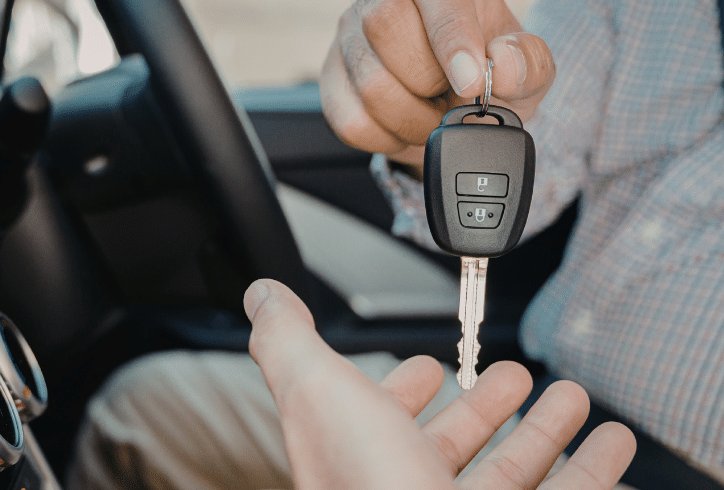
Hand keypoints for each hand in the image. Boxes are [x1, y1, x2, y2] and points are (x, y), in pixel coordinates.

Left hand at [244, 279, 634, 488]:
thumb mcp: (317, 391)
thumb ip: (289, 342)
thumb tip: (264, 297)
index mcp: (358, 458)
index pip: (375, 420)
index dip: (400, 389)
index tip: (425, 367)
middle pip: (449, 446)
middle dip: (482, 406)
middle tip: (513, 376)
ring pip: (510, 472)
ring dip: (543, 430)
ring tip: (569, 395)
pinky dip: (591, 469)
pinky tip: (610, 443)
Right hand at [320, 0, 554, 166]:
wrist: (451, 104)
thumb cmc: (485, 75)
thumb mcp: (525, 71)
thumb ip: (527, 64)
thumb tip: (504, 63)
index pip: (437, 0)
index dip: (452, 41)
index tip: (470, 82)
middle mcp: (384, 1)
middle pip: (386, 28)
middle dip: (428, 81)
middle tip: (451, 98)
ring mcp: (351, 39)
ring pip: (369, 83)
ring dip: (412, 119)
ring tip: (433, 118)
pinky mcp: (332, 81)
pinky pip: (351, 120)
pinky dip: (388, 139)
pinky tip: (405, 127)